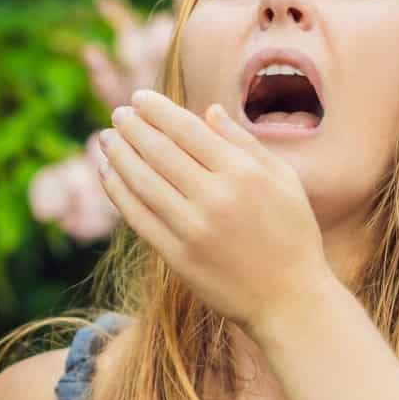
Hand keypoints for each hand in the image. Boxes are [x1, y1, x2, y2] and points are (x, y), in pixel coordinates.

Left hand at [96, 88, 335, 339]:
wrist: (291, 301)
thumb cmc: (292, 234)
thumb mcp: (284, 180)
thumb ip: (245, 143)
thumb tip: (208, 110)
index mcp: (244, 173)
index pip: (187, 130)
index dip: (157, 111)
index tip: (138, 99)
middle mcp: (216, 198)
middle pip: (159, 151)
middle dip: (132, 127)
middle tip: (117, 114)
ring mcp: (193, 229)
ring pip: (142, 182)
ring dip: (118, 155)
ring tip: (106, 139)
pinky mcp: (178, 257)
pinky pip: (138, 217)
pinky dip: (118, 192)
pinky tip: (108, 174)